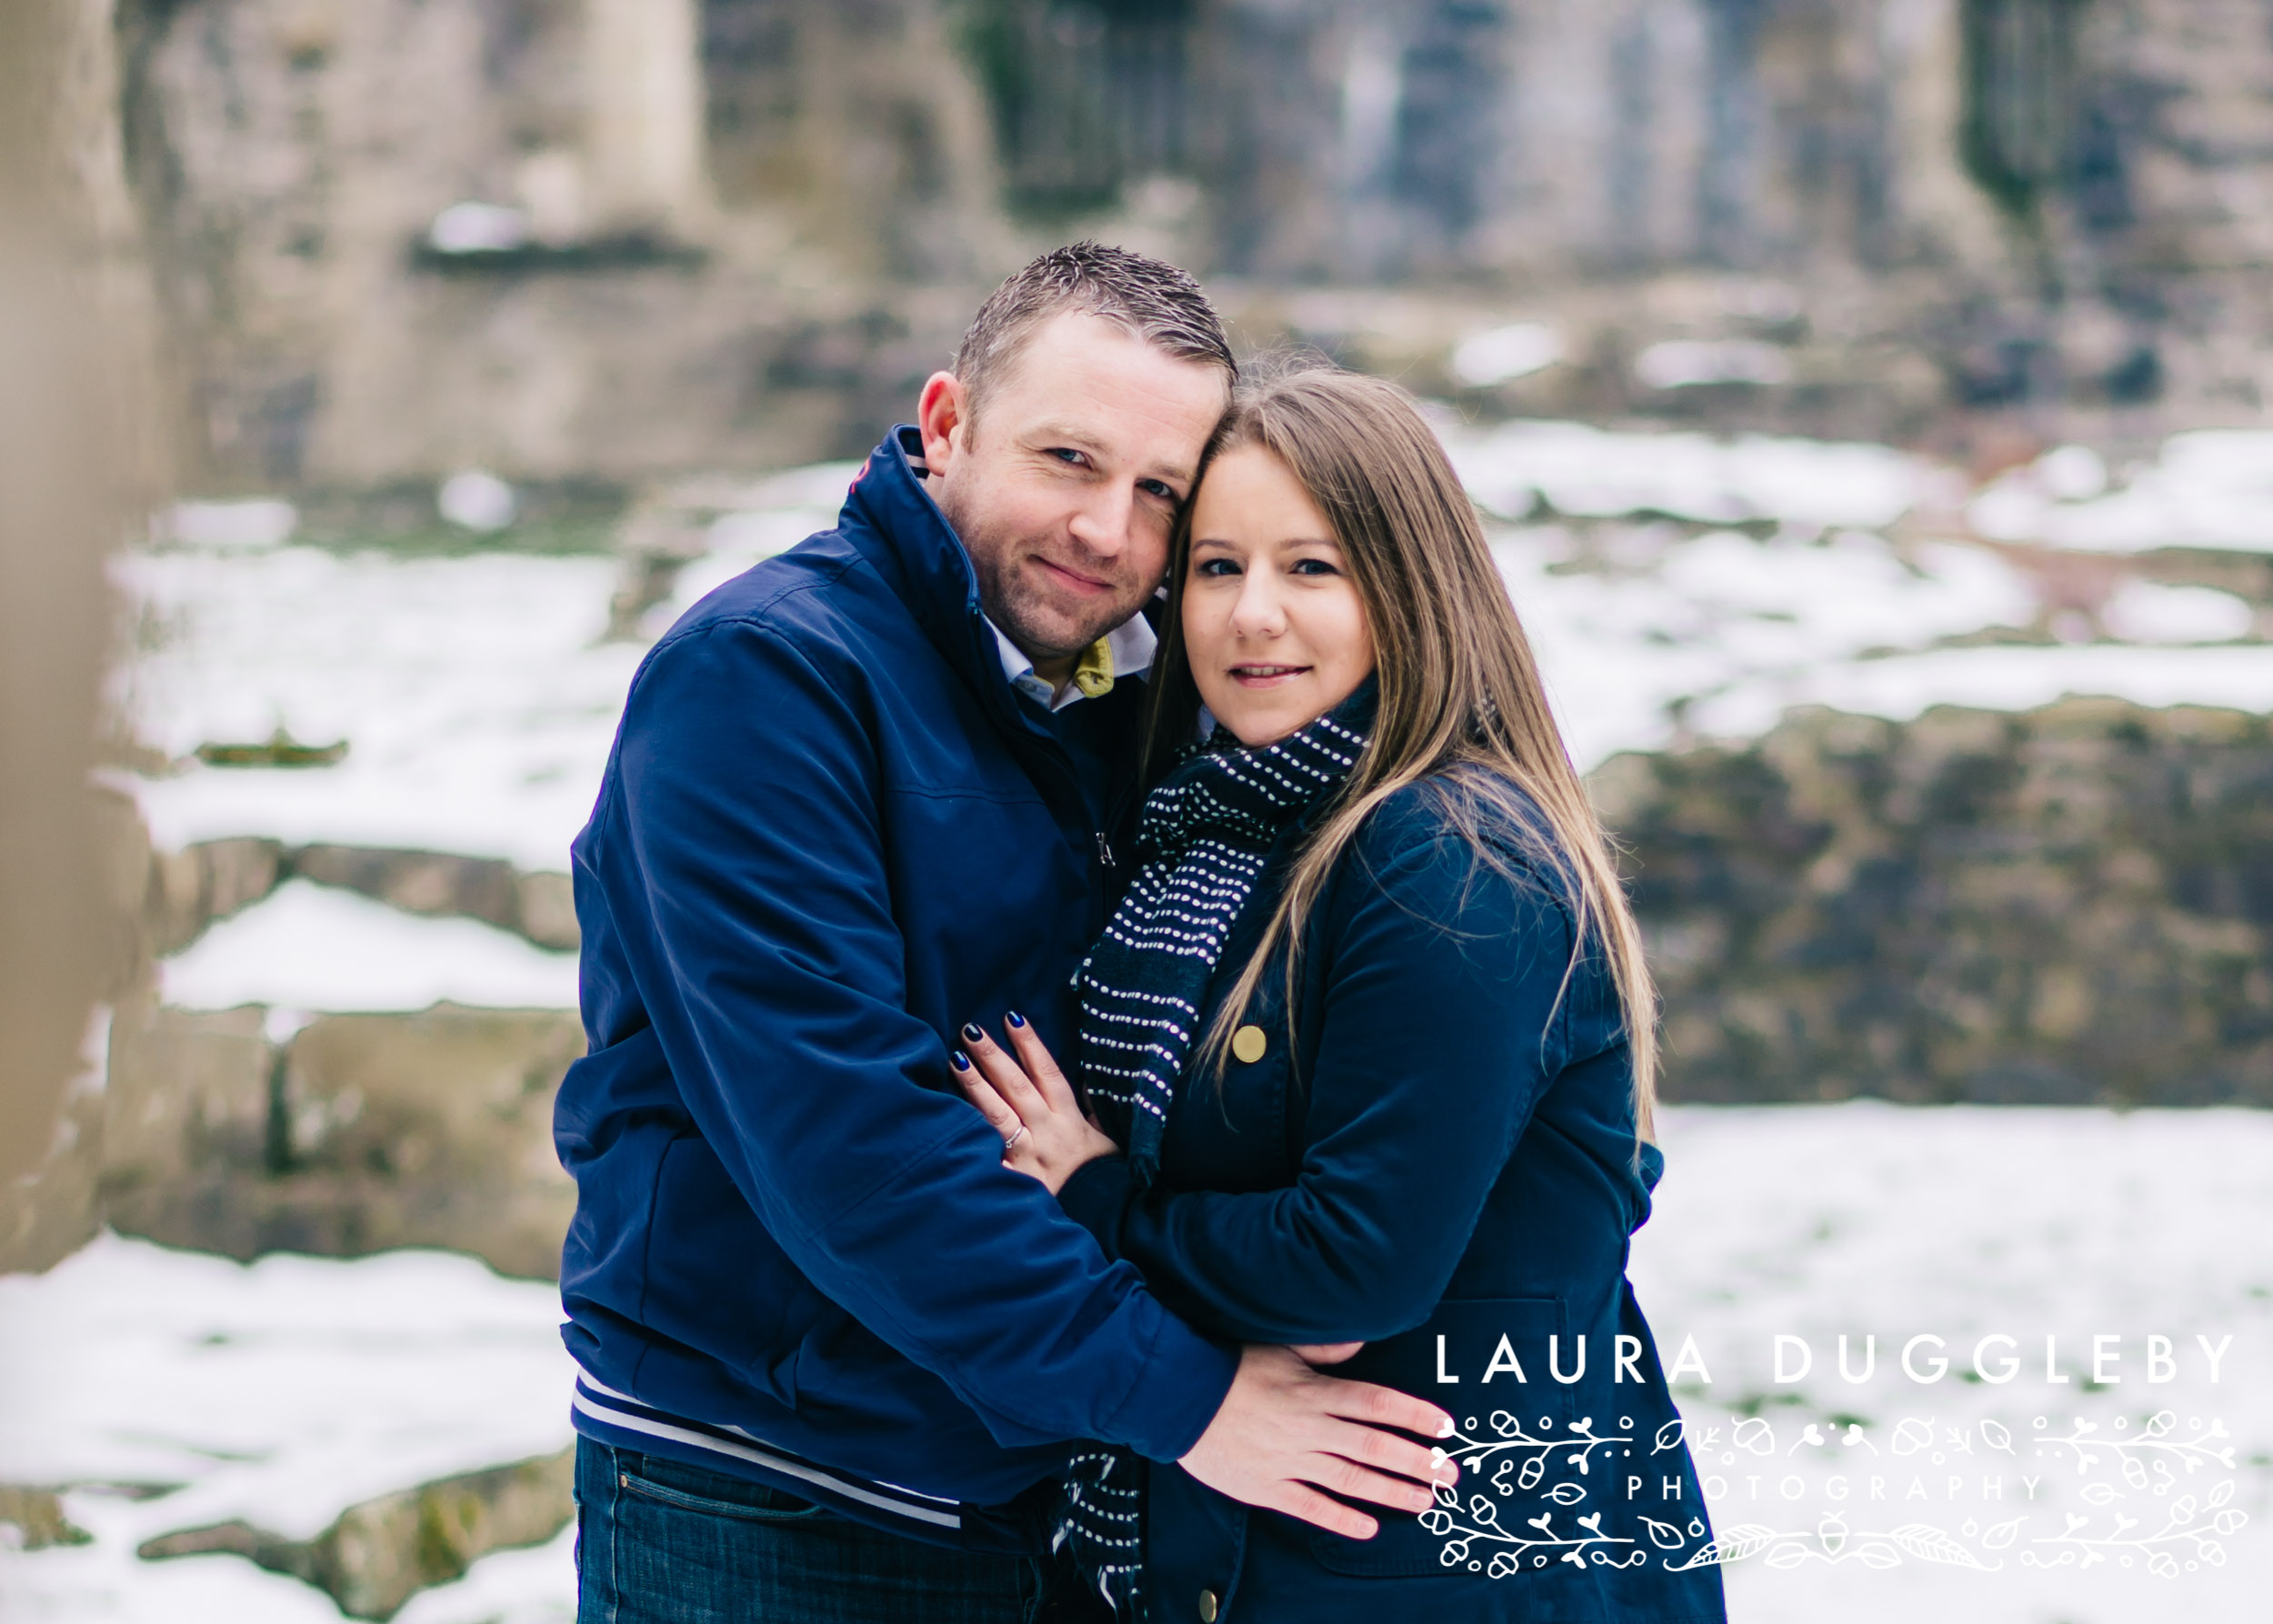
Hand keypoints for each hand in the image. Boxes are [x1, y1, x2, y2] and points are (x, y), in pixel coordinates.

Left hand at [954, 1016, 1120, 1194]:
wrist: (1103, 1216)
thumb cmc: (1100, 1175)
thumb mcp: (1104, 1137)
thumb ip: (1092, 1108)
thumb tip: (1087, 1079)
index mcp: (1069, 1118)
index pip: (1047, 1072)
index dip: (1029, 1043)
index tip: (1011, 1017)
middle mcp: (1046, 1132)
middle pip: (1016, 1087)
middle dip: (992, 1056)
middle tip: (970, 1030)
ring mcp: (1026, 1156)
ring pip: (997, 1114)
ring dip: (975, 1085)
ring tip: (955, 1059)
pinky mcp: (1012, 1180)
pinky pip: (987, 1157)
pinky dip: (969, 1141)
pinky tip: (946, 1121)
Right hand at [1178, 1344, 1457, 1539]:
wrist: (1177, 1396)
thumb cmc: (1231, 1366)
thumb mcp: (1281, 1346)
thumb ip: (1324, 1348)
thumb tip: (1362, 1343)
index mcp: (1315, 1391)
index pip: (1377, 1403)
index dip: (1415, 1415)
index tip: (1446, 1428)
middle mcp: (1309, 1428)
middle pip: (1375, 1446)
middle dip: (1418, 1461)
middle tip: (1452, 1474)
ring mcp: (1289, 1460)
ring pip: (1351, 1480)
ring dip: (1392, 1492)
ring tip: (1426, 1502)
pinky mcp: (1266, 1487)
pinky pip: (1311, 1507)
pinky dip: (1342, 1520)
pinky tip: (1370, 1528)